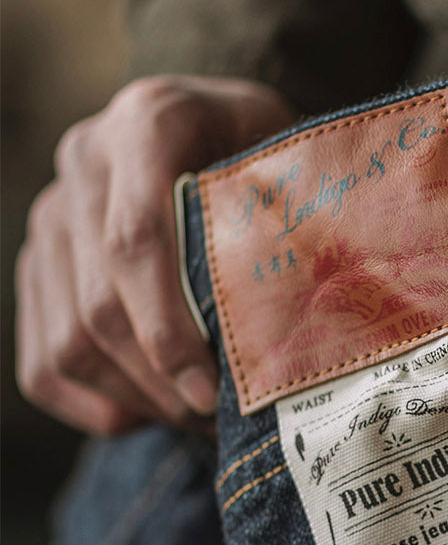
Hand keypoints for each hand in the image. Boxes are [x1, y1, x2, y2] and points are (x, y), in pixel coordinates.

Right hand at [16, 75, 294, 434]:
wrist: (215, 128)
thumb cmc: (271, 160)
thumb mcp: (292, 165)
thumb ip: (293, 219)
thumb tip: (312, 317)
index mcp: (149, 122)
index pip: (136, 242)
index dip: (169, 331)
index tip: (210, 393)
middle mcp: (85, 160)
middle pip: (101, 306)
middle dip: (161, 383)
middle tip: (218, 422)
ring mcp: (52, 215)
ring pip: (68, 343)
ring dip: (134, 400)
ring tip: (195, 419)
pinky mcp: (38, 264)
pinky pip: (42, 363)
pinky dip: (93, 406)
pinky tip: (149, 415)